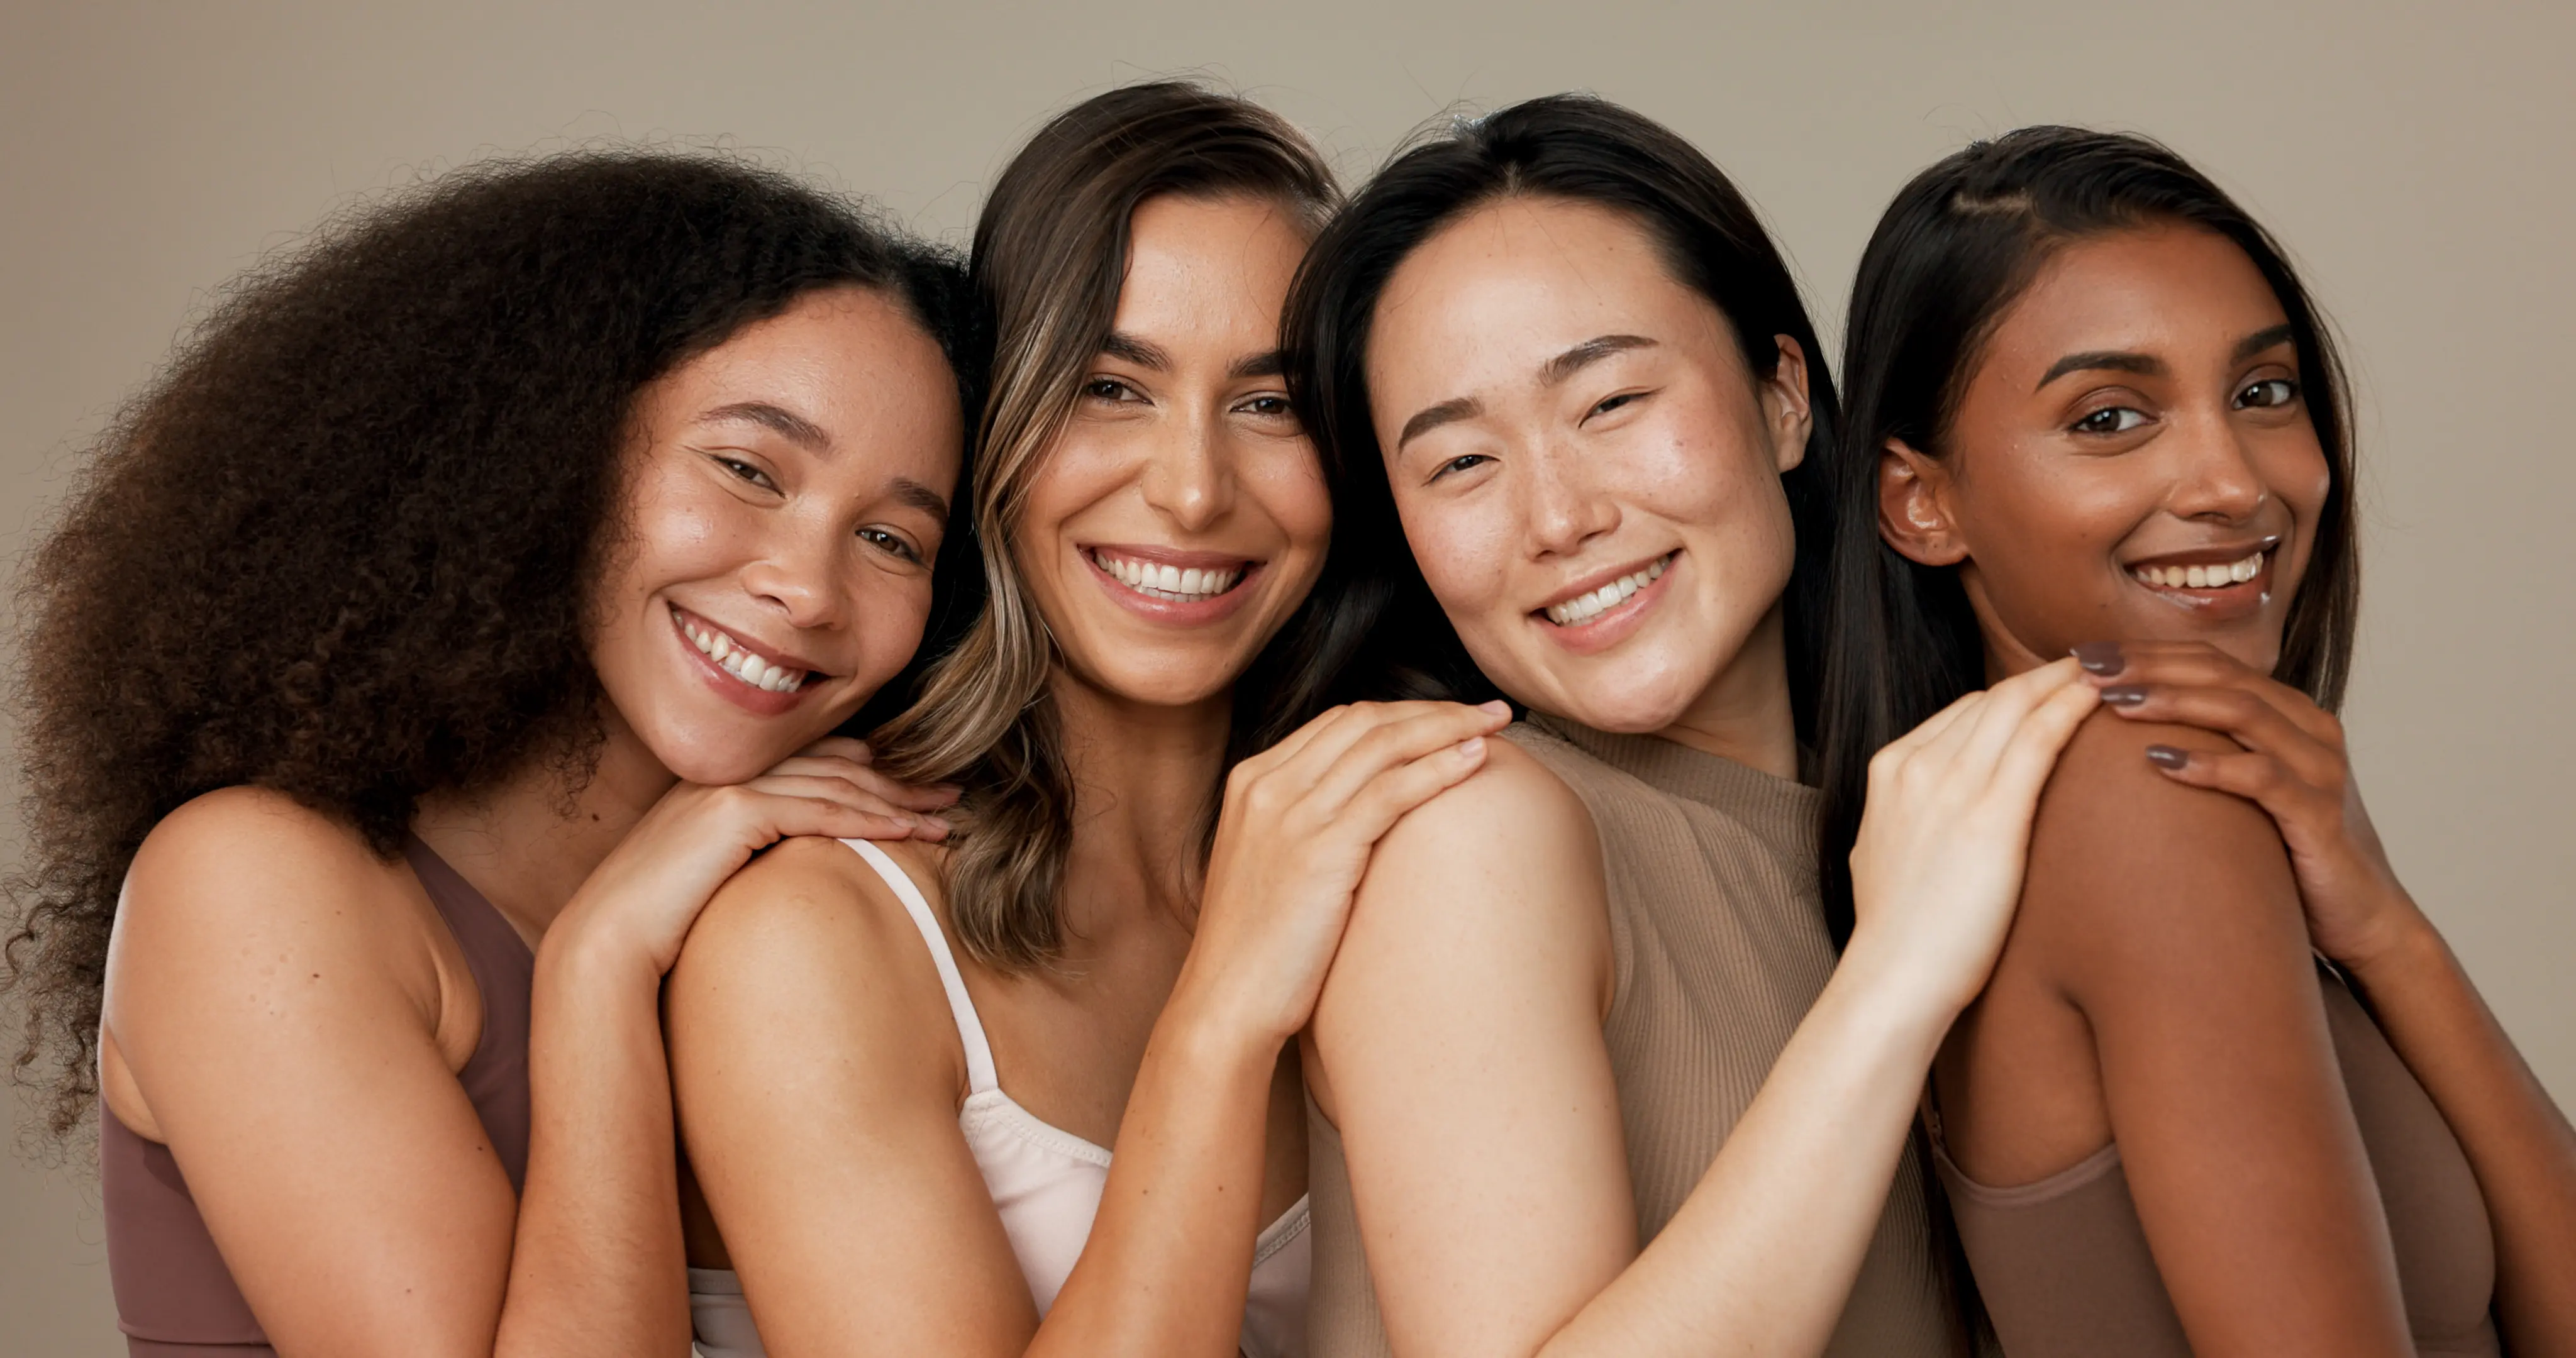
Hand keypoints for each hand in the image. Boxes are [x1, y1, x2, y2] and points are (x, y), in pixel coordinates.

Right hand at [552, 737, 960, 976]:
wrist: (607, 940)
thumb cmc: (660, 924)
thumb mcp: (718, 877)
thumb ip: (757, 855)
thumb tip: (805, 866)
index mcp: (727, 782)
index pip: (815, 762)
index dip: (873, 772)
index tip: (918, 791)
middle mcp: (729, 773)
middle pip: (834, 766)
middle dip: (899, 782)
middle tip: (950, 795)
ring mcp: (730, 786)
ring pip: (834, 785)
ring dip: (897, 802)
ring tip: (944, 818)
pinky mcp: (733, 811)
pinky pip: (818, 809)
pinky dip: (868, 819)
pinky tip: (906, 833)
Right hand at [1177, 699, 1513, 1048]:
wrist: (1226, 1003)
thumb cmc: (1259, 949)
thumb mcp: (1271, 865)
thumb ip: (1306, 825)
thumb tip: (1370, 816)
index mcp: (1252, 781)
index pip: (1340, 721)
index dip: (1403, 713)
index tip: (1450, 718)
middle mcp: (1267, 785)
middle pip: (1365, 720)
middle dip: (1433, 709)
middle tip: (1488, 711)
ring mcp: (1291, 815)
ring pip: (1383, 745)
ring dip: (1448, 727)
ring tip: (1497, 724)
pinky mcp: (1319, 851)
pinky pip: (1391, 792)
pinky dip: (1438, 768)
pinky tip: (1476, 760)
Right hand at [1844, 658, 2101, 1018]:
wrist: (1894, 977)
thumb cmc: (1901, 933)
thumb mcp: (1888, 854)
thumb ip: (1914, 818)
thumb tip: (1942, 816)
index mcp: (1890, 770)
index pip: (1963, 712)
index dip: (2014, 697)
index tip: (2050, 691)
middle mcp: (1916, 765)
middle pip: (1992, 698)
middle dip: (2045, 676)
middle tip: (2095, 662)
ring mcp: (1950, 785)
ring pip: (2016, 706)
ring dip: (2065, 680)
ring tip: (2112, 669)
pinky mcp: (1991, 814)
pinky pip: (2038, 739)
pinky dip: (2071, 707)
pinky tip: (2100, 697)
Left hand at [2074, 639, 2427, 969]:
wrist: (2359, 917)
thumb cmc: (2283, 851)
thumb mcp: (2240, 790)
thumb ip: (2203, 751)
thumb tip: (2117, 735)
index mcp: (2287, 713)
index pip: (2210, 661)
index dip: (2146, 652)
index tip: (2084, 654)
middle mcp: (2308, 728)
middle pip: (2221, 674)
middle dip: (2149, 665)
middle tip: (2087, 668)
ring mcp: (2319, 768)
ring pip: (2242, 712)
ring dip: (2173, 702)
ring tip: (2114, 703)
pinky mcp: (2320, 814)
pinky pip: (2261, 777)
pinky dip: (2209, 765)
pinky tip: (2158, 761)